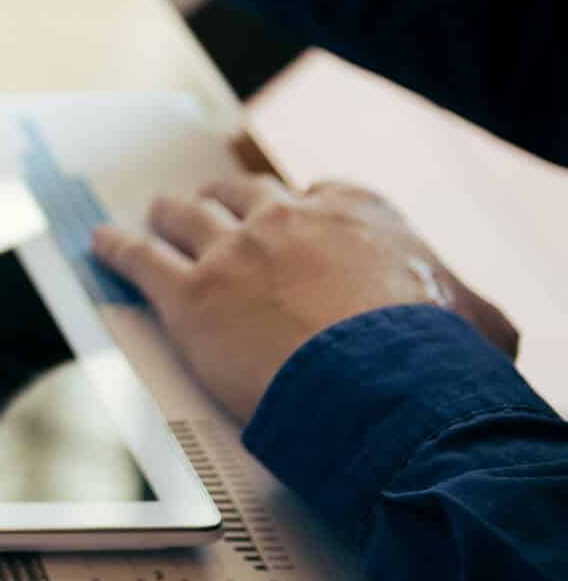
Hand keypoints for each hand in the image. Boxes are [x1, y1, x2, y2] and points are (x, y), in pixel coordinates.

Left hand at [93, 175, 519, 424]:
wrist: (385, 385)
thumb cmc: (438, 358)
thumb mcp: (477, 319)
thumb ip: (466, 308)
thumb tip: (481, 325)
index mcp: (357, 211)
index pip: (318, 195)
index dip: (299, 211)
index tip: (292, 220)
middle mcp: (288, 218)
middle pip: (240, 195)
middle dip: (225, 201)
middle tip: (209, 208)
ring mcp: (233, 251)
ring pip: (184, 216)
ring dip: (166, 214)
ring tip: (154, 214)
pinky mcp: (190, 295)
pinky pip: (140, 259)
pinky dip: (116, 248)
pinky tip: (100, 244)